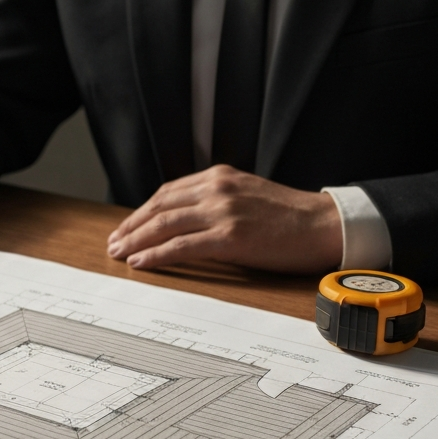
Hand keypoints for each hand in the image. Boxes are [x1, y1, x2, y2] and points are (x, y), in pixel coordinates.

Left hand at [106, 165, 342, 274]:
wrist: (323, 225)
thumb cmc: (289, 216)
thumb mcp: (246, 195)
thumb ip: (216, 201)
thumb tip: (183, 221)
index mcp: (219, 177)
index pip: (167, 193)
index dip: (142, 212)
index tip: (127, 227)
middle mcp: (217, 189)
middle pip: (160, 206)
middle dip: (131, 226)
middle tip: (114, 242)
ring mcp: (223, 211)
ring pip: (165, 225)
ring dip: (136, 240)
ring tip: (120, 253)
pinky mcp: (230, 236)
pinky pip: (182, 246)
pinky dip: (156, 254)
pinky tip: (141, 261)